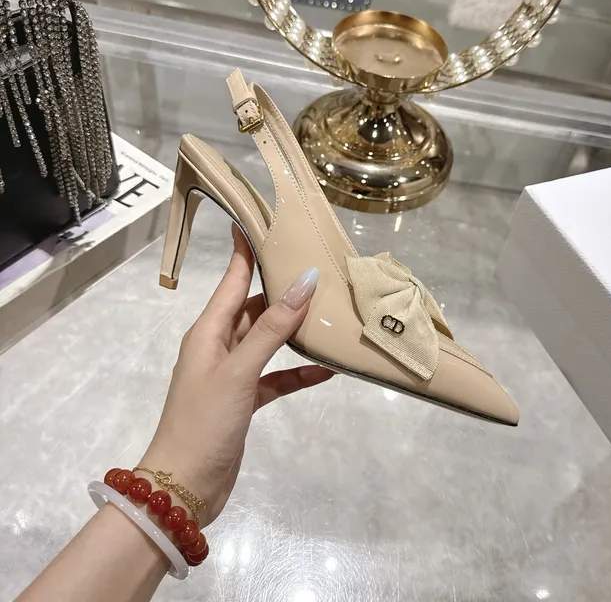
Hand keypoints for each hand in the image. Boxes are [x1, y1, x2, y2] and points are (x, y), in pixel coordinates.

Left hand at [138, 226, 332, 524]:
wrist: (183, 486)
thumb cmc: (205, 420)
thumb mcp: (240, 370)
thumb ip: (272, 328)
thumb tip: (304, 282)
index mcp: (208, 331)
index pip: (232, 281)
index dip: (246, 251)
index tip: (261, 221)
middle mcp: (219, 345)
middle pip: (253, 307)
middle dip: (281, 288)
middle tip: (316, 268)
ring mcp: (232, 373)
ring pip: (266, 340)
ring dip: (293, 329)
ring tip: (328, 312)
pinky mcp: (245, 400)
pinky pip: (275, 376)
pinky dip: (297, 372)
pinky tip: (326, 368)